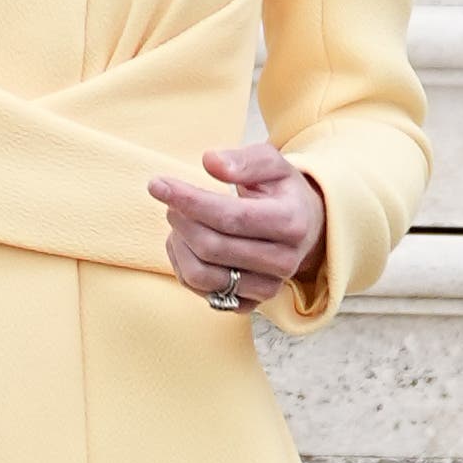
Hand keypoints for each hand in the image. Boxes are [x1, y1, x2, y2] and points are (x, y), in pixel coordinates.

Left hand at [149, 142, 327, 311]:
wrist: (305, 227)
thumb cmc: (281, 191)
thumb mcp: (271, 163)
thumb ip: (243, 160)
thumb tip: (210, 162)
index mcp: (292, 223)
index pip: (232, 217)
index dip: (189, 200)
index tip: (158, 184)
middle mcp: (284, 261)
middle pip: (212, 247)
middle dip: (181, 220)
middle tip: (171, 201)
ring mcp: (267, 286)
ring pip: (201, 275)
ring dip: (178, 244)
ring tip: (179, 221)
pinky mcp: (250, 302)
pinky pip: (201, 292)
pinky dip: (182, 265)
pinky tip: (185, 243)